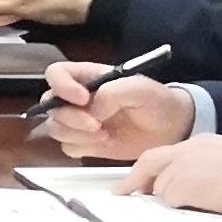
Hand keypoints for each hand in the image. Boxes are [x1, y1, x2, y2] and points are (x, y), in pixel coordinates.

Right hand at [42, 76, 193, 159]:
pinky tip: (104, 143)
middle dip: (71, 118)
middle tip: (97, 125)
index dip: (62, 86)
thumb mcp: (140, 88)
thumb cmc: (157, 101)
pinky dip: (81, 147)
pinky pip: (67, 147)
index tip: (83, 99)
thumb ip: (113, 92)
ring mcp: (80, 121)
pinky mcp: (85, 142)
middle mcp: (78, 98)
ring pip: (56, 127)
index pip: (56, 74)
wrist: (170, 129)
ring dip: (76, 134)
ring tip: (104, 134)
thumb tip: (92, 109)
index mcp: (88, 77)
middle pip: (51, 105)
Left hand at [123, 132, 221, 211]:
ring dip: (169, 199)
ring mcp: (182, 167)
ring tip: (191, 205)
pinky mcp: (182, 186)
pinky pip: (171, 201)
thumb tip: (197, 182)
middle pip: (150, 163)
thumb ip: (207, 165)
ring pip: (161, 187)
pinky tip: (198, 208)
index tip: (142, 180)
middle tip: (123, 192)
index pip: (167, 154)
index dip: (152, 169)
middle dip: (134, 180)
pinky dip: (180, 207)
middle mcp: (187, 150)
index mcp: (201, 142)